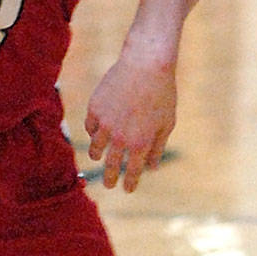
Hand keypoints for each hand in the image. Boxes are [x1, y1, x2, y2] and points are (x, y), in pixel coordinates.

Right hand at [84, 56, 177, 191]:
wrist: (146, 65)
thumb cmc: (162, 94)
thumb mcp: (166, 123)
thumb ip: (157, 147)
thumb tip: (152, 168)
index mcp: (140, 143)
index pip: (132, 171)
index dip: (129, 183)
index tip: (127, 190)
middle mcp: (120, 137)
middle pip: (110, 165)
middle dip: (109, 178)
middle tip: (109, 185)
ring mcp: (105, 123)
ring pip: (95, 147)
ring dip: (97, 155)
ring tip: (99, 157)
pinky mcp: (94, 108)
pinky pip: (89, 127)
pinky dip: (93, 132)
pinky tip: (95, 134)